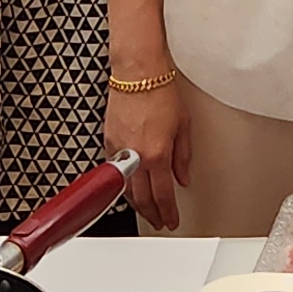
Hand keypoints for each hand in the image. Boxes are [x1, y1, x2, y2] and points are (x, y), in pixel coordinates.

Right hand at [108, 79, 189, 226]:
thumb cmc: (160, 90)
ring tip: (147, 209)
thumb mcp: (183, 124)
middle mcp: (136, 155)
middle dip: (152, 214)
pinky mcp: (109, 141)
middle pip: (143, 198)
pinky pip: (115, 171)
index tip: (171, 219)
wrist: (137, 71)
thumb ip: (183, 156)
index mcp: (157, 154)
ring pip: (126, 188)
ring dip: (137, 203)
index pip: (163, 195)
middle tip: (159, 220)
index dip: (168, 212)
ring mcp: (119, 149)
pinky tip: (130, 186)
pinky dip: (124, 184)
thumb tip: (183, 176)